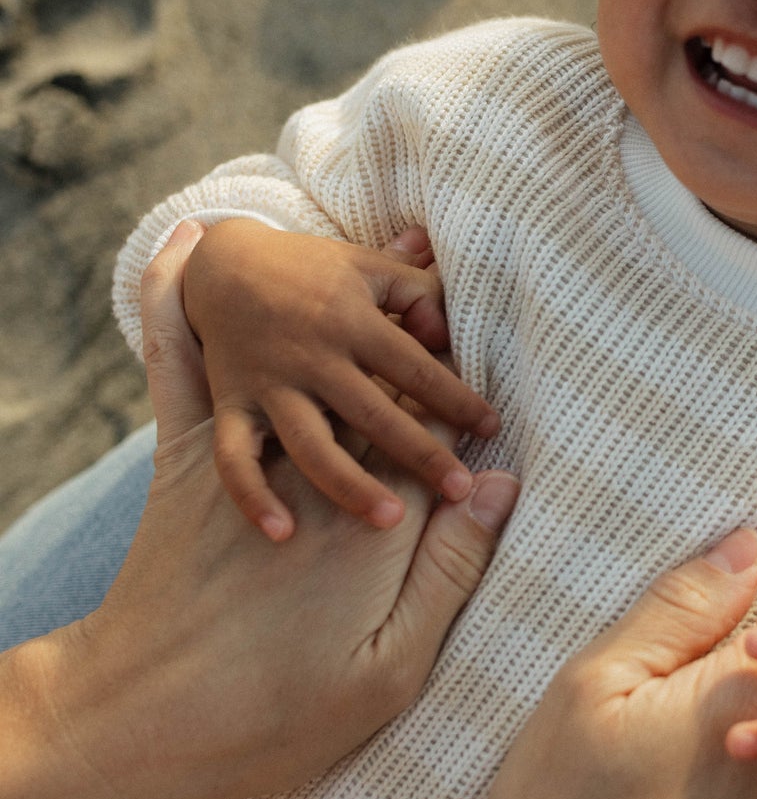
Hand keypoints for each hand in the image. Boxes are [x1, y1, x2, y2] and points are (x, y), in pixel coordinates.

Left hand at [3, 221, 519, 798]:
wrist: (140, 726)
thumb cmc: (276, 719)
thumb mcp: (389, 670)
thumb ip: (448, 573)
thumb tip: (498, 489)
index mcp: (368, 523)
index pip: (428, 430)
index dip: (460, 387)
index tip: (492, 353)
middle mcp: (307, 474)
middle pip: (372, 381)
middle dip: (412, 332)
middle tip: (440, 283)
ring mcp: (241, 464)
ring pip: (297, 361)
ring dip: (328, 308)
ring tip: (364, 254)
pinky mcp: (184, 469)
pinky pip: (182, 371)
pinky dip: (180, 313)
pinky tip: (179, 259)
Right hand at [180, 217, 499, 538]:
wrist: (223, 265)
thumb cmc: (311, 270)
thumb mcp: (368, 265)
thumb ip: (418, 293)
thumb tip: (449, 334)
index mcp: (350, 320)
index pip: (415, 367)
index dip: (456, 398)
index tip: (491, 429)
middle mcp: (312, 357)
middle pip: (372, 413)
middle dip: (419, 453)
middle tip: (460, 490)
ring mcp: (270, 386)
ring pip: (310, 445)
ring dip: (349, 486)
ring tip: (390, 521)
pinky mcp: (232, 406)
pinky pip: (235, 459)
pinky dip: (253, 497)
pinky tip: (282, 533)